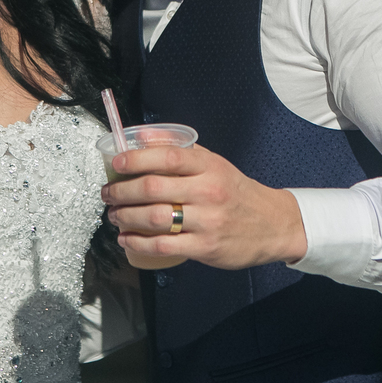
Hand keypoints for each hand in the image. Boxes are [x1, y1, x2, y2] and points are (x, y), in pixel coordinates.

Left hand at [101, 144, 308, 269]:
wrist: (273, 224)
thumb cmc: (236, 192)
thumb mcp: (214, 163)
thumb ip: (180, 149)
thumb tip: (143, 135)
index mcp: (209, 166)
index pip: (167, 157)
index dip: (136, 158)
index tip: (116, 164)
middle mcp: (208, 191)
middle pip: (153, 188)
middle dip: (122, 191)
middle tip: (108, 193)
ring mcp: (207, 221)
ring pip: (153, 217)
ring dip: (125, 216)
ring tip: (114, 215)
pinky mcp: (205, 247)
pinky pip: (162, 245)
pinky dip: (137, 242)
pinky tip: (126, 238)